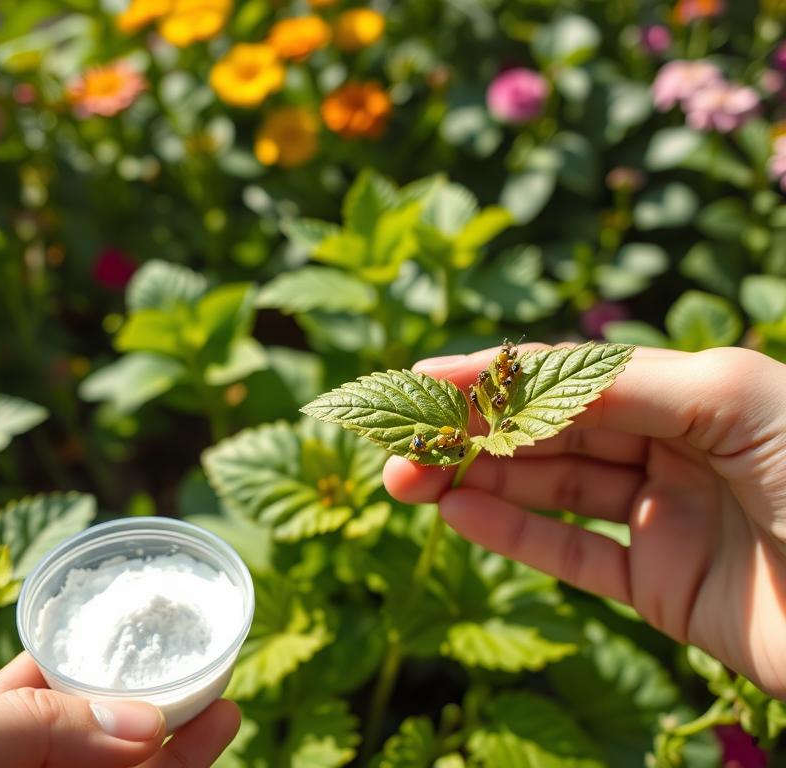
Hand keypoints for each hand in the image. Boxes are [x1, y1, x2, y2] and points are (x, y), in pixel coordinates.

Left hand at [0, 652, 240, 767]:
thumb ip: (19, 722)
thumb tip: (135, 719)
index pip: (38, 686)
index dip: (94, 657)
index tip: (147, 631)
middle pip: (96, 731)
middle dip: (153, 699)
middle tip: (208, 667)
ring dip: (178, 745)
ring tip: (225, 706)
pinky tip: (198, 754)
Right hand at [384, 345, 785, 697]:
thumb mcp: (732, 400)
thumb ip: (624, 385)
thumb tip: (525, 377)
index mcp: (696, 390)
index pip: (571, 378)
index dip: (494, 377)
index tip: (421, 382)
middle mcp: (675, 447)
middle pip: (550, 432)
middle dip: (472, 434)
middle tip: (399, 446)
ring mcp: (666, 517)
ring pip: (551, 490)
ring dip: (476, 481)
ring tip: (407, 482)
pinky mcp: (663, 586)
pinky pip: (574, 554)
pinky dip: (514, 534)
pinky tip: (459, 515)